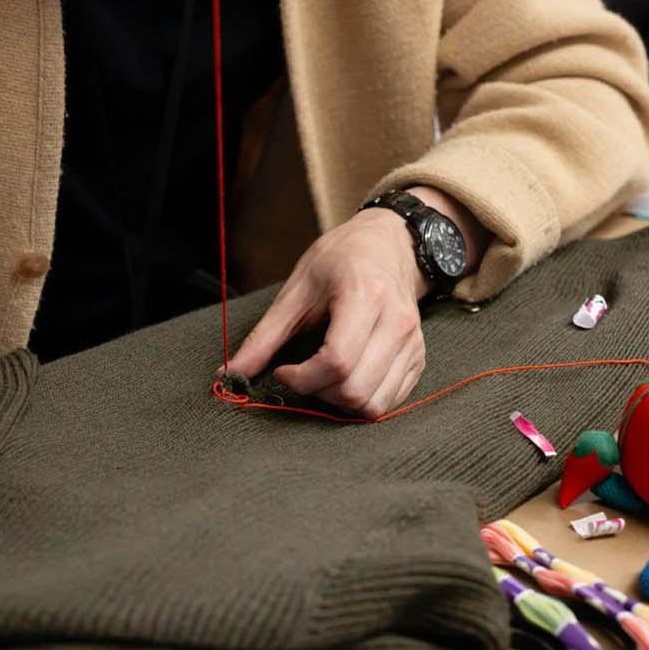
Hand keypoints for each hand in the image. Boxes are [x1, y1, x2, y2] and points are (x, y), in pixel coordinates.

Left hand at [225, 187, 486, 417]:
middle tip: (301, 375)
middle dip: (317, 393)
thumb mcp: (296, 289)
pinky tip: (343, 379)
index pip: (337, 360)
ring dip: (338, 403)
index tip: (282, 371)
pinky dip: (360, 402)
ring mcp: (412, 344)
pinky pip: (389, 403)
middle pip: (355, 389)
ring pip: (374, 404)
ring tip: (322, 378)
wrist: (388, 245)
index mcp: (366, 296)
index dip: (302, 378)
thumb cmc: (340, 260)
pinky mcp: (418, 359)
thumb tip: (230, 374)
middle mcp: (397, 323)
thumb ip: (264, 336)